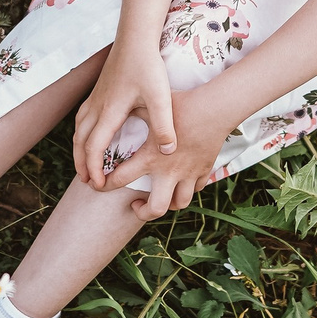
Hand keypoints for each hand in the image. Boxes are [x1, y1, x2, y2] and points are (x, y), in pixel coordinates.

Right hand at [71, 39, 176, 190]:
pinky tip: (87, 136)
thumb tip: (168, 152)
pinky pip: (82, 118)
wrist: (135, 38)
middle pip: (80, 142)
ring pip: (78, 130)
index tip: (99, 185)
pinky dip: (81, 134)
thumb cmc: (148, 66)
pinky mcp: (97, 91)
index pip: (94, 147)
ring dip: (79, 150)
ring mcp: (95, 98)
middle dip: (82, 164)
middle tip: (88, 183)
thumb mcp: (161, 97)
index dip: (95, 169)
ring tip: (85, 165)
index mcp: (110, 112)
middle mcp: (97, 107)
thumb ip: (164, 125)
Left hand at [105, 84, 228, 218]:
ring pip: (179, 204)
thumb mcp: (149, 107)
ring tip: (159, 195)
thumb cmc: (181, 104)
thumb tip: (112, 111)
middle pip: (155, 209)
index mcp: (150, 158)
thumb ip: (130, 113)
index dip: (105, 185)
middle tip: (136, 205)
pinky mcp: (204, 171)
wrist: (215, 108)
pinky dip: (186, 189)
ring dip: (168, 204)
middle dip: (142, 213)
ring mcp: (188, 174)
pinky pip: (195, 189)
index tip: (101, 186)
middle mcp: (169, 172)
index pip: (120, 179)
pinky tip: (180, 181)